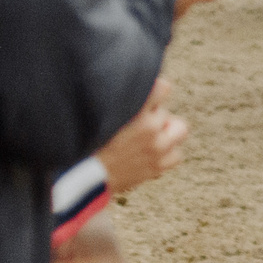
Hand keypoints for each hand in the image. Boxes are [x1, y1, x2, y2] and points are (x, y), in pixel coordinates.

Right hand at [95, 78, 188, 194]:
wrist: (82, 179)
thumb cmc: (84, 144)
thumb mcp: (99, 114)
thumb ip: (119, 100)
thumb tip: (132, 84)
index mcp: (134, 111)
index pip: (164, 88)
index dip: (154, 92)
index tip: (144, 98)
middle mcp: (149, 128)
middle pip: (165, 111)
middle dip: (153, 115)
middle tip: (135, 125)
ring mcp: (157, 148)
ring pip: (180, 129)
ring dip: (167, 131)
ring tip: (149, 138)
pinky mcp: (158, 166)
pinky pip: (177, 155)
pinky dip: (167, 154)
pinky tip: (150, 154)